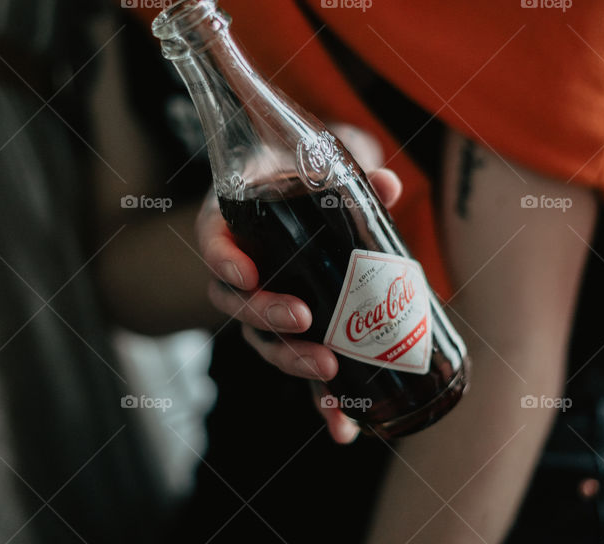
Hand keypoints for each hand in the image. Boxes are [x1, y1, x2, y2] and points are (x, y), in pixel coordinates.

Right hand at [196, 124, 401, 442]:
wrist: (296, 204)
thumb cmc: (299, 186)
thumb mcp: (317, 173)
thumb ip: (352, 178)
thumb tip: (389, 184)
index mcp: (233, 229)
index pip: (215, 245)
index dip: (225, 261)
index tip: (246, 273)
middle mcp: (239, 275)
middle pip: (238, 306)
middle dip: (269, 318)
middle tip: (304, 321)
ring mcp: (263, 311)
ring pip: (264, 343)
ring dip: (293, 361)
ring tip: (329, 370)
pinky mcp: (295, 339)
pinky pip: (301, 371)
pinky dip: (322, 402)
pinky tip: (345, 429)